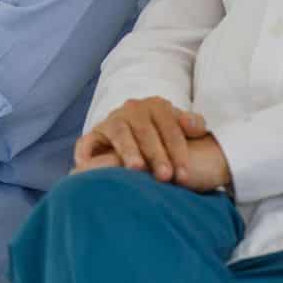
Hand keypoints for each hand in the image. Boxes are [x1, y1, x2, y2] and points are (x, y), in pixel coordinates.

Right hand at [74, 97, 228, 191]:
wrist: (136, 129)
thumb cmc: (164, 135)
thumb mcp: (179, 126)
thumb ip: (191, 125)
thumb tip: (197, 127)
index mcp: (156, 106)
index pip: (169, 126)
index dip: (177, 150)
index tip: (183, 174)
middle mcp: (132, 109)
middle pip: (145, 130)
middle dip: (156, 154)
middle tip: (165, 176)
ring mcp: (112, 121)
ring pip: (119, 133)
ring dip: (128, 150)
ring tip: (137, 169)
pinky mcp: (94, 134)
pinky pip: (86, 142)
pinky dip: (85, 153)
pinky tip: (87, 167)